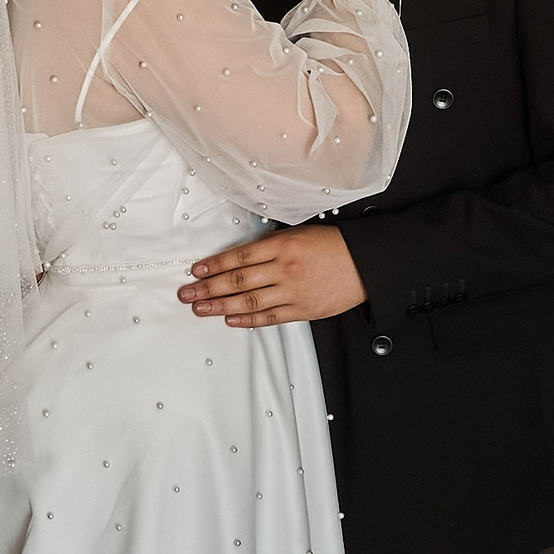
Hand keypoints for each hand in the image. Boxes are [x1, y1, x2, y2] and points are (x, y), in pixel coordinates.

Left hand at [178, 225, 366, 326]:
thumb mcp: (300, 233)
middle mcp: (285, 269)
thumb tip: (242, 257)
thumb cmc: (335, 245)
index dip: (214, 265)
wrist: (367, 264)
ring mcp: (294, 292)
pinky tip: (231, 320)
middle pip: (238, 280)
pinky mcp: (303, 310)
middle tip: (187, 294)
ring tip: (201, 309)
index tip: (196, 271)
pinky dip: (248, 320)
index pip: (239, 257)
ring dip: (221, 306)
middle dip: (208, 288)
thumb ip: (271, 245)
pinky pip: (270, 317)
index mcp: (283, 246)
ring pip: (249, 301)